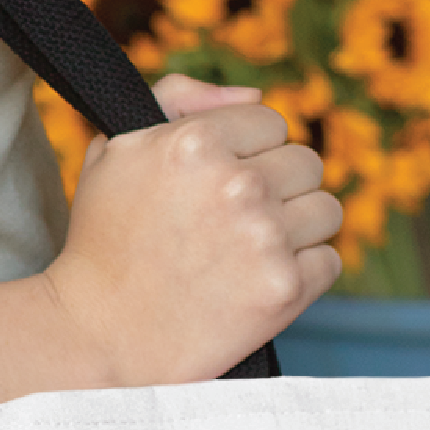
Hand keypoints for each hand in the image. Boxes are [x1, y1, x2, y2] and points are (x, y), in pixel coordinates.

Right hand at [43, 77, 342, 385]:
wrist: (99, 336)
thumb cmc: (105, 241)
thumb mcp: (119, 150)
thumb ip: (180, 99)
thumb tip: (254, 94)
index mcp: (196, 140)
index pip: (271, 121)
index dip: (248, 152)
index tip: (221, 184)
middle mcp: (237, 183)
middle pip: (306, 163)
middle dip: (277, 189)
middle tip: (234, 223)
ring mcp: (265, 237)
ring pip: (326, 210)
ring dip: (296, 230)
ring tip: (250, 252)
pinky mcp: (284, 288)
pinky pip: (329, 262)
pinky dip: (303, 274)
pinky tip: (260, 282)